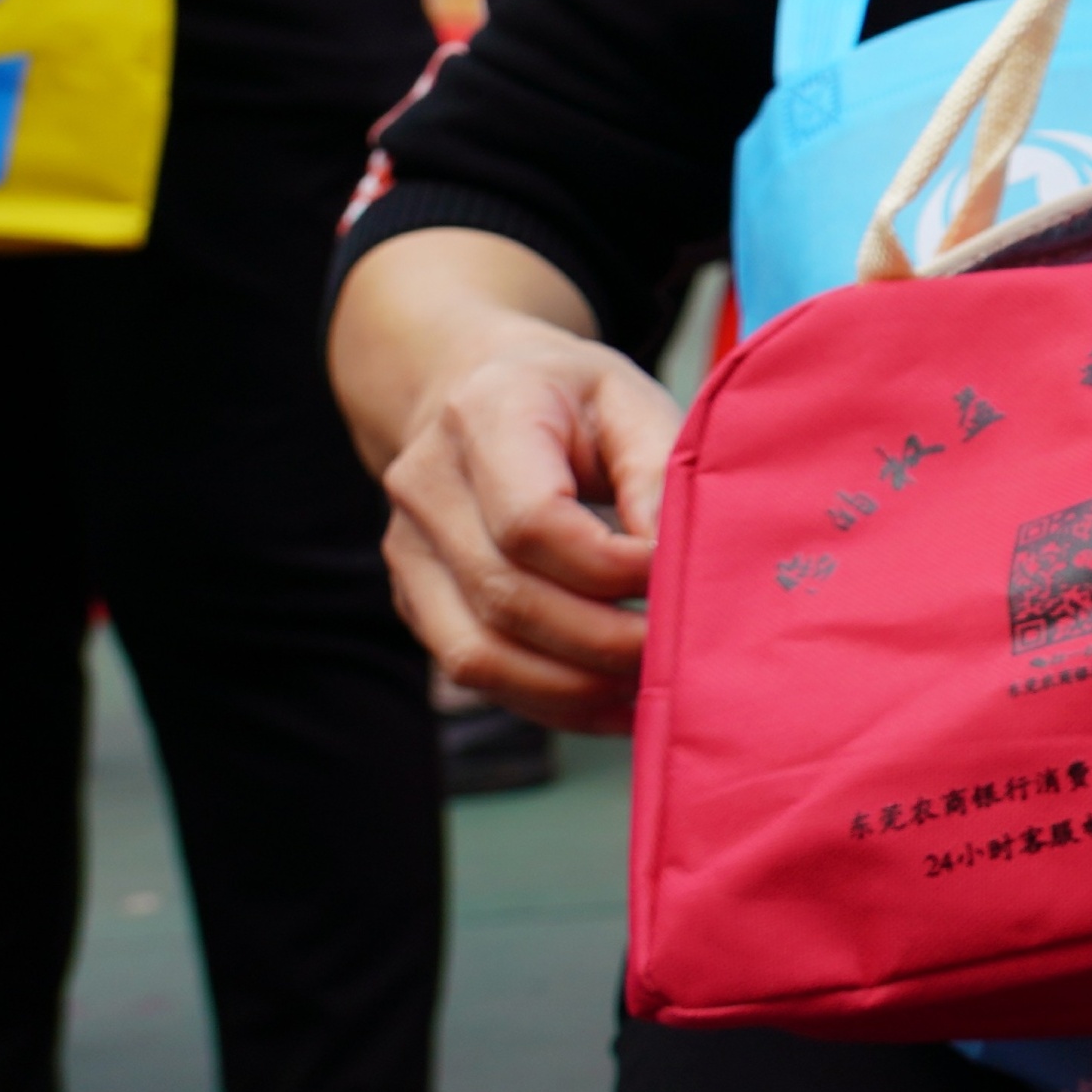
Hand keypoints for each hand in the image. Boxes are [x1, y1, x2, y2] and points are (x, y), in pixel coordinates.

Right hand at [378, 313, 677, 731]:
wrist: (476, 389)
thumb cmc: (571, 397)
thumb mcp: (630, 397)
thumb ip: (659, 469)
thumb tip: (673, 558)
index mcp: (482, 415)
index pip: (532, 520)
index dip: (611, 567)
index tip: (675, 578)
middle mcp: (425, 486)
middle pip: (508, 596)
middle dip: (605, 642)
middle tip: (683, 653)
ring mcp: (408, 549)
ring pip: (479, 653)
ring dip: (574, 688)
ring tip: (651, 690)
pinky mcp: (414, 598)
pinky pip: (473, 670)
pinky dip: (547, 699)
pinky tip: (612, 703)